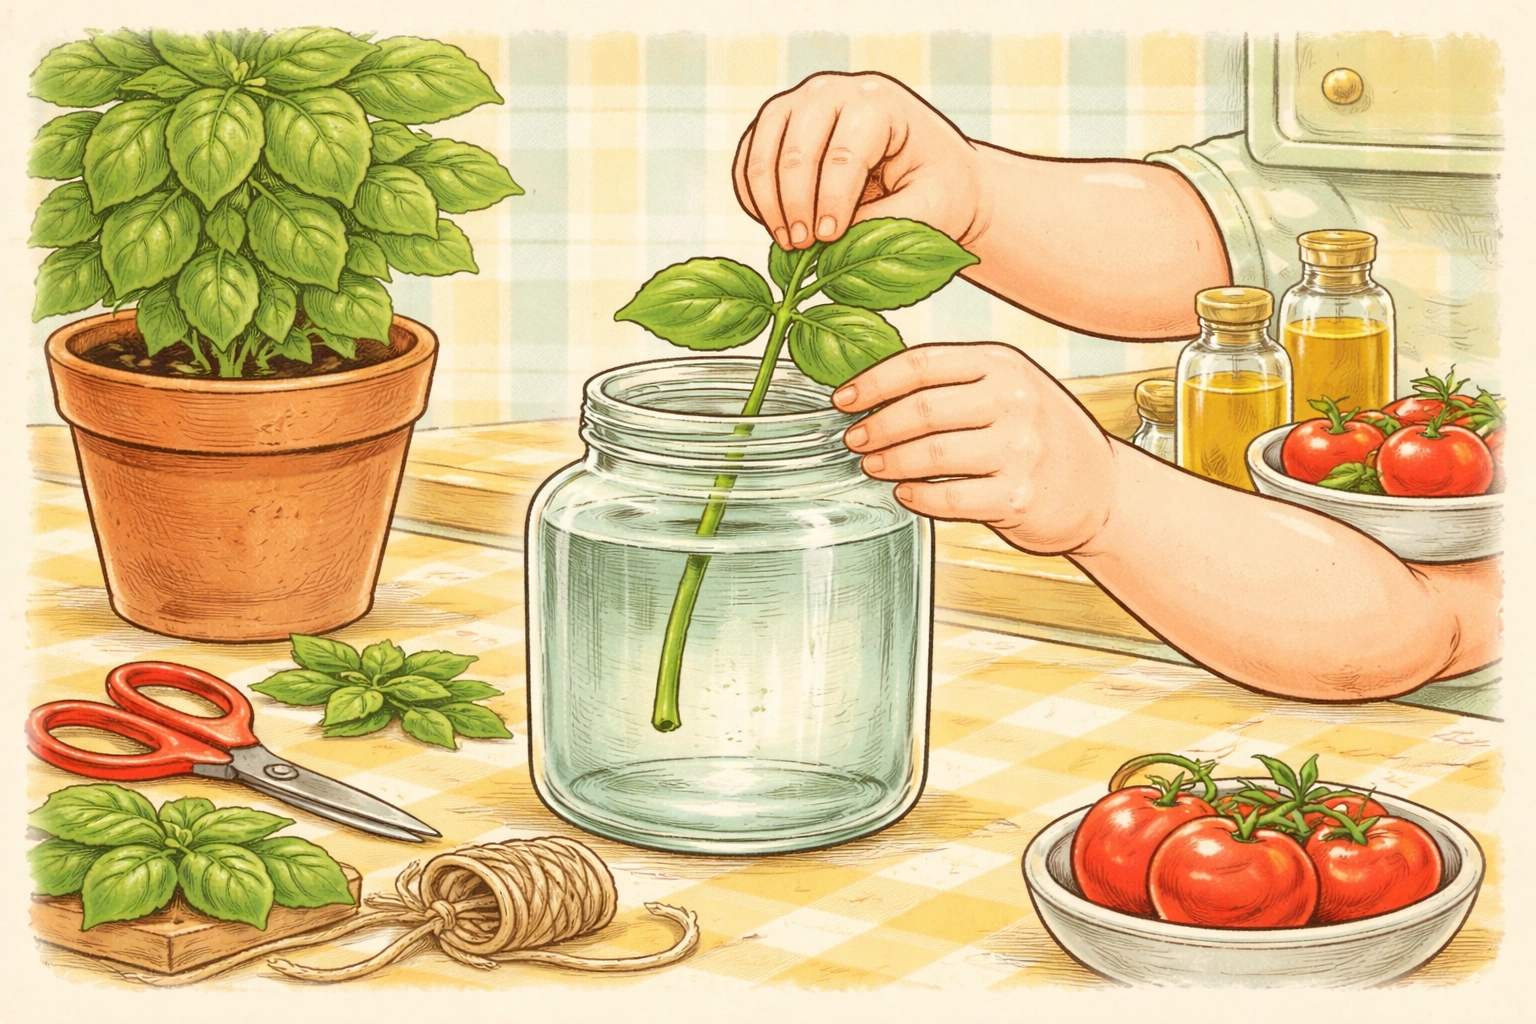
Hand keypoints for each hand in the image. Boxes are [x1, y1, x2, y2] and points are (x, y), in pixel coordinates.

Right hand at [733, 72, 986, 250]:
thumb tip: (829, 244)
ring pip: (763, 149)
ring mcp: (801, 104)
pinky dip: (753, 196)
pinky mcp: (778, 126)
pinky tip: (773, 226)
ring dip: (768, 202)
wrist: (933, 175)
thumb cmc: (939, 190)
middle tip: (802, 248)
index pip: (843, 154)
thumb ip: (883, 225)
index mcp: (879, 104)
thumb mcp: (929, 210)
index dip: (832, 202)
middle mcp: (834, 93)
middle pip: (797, 149)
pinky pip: (750, 159)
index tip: (829, 240)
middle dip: (796, 205)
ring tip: (787, 243)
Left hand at [834, 343, 1117, 555]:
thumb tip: (875, 390)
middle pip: (922, 408)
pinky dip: (918, 497)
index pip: (923, 363)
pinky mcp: (1018, 496)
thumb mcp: (1010, 389)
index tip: (844, 399)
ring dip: (890, 462)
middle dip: (876, 426)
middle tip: (855, 439)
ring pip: (930, 454)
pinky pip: (949, 497)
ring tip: (874, 466)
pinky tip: (906, 493)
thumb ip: (956, 383)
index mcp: (1004, 364)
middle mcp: (1015, 400)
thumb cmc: (1042, 437)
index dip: (873, 382)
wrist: (1101, 489)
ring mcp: (1020, 449)